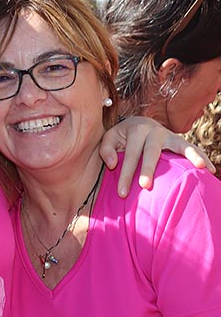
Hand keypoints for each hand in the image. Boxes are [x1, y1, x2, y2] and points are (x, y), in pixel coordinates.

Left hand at [99, 116, 214, 196]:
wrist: (138, 123)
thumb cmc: (122, 136)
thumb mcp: (110, 138)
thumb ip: (106, 149)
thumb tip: (113, 163)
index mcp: (135, 130)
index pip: (130, 155)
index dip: (125, 174)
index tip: (122, 193)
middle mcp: (154, 130)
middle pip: (151, 152)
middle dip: (148, 169)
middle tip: (145, 186)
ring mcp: (169, 135)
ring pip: (180, 145)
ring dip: (191, 155)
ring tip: (201, 167)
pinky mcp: (179, 141)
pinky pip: (192, 148)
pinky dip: (202, 157)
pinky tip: (211, 170)